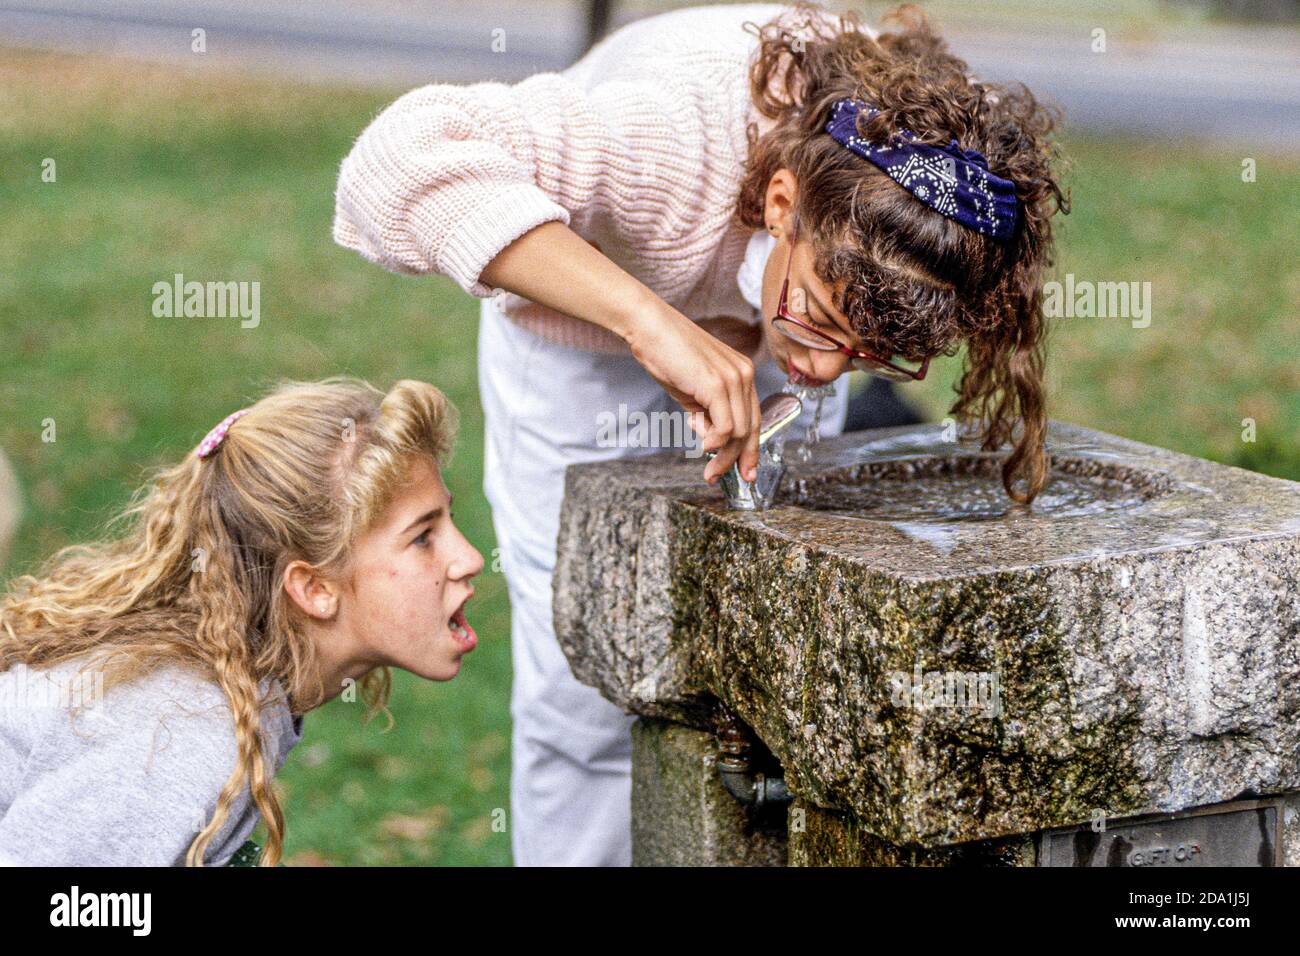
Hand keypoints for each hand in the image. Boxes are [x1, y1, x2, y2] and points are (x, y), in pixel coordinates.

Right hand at [623, 305, 760, 484]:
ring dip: (724, 457)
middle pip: (750, 428)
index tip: (745, 471)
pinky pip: (727, 426)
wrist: (649, 327)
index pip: (753, 418)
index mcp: (741, 373)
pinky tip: (704, 446)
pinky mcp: (717, 384)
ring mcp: (733, 378)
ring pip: (739, 432)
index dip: (751, 448)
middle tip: (721, 478)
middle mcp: (744, 374)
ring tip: (709, 471)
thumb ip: (705, 411)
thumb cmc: (666, 354)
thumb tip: (711, 438)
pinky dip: (716, 443)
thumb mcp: (691, 389)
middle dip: (739, 459)